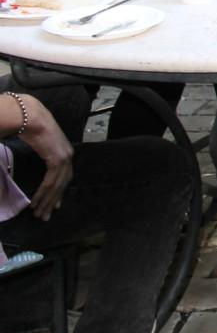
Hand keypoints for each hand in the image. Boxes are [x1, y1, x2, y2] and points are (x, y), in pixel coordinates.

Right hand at [17, 96, 72, 220]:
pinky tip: (36, 203)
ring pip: (56, 187)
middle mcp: (68, 156)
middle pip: (62, 185)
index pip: (65, 177)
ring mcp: (64, 158)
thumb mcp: (41, 143)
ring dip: (47, 202)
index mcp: (65, 152)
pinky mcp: (57, 160)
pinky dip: (43, 193)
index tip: (56, 205)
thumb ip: (45, 153)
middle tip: (46, 216)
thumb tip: (41, 159)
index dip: (60, 192)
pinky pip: (50, 182)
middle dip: (53, 202)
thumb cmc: (32, 127)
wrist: (32, 117)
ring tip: (39, 214)